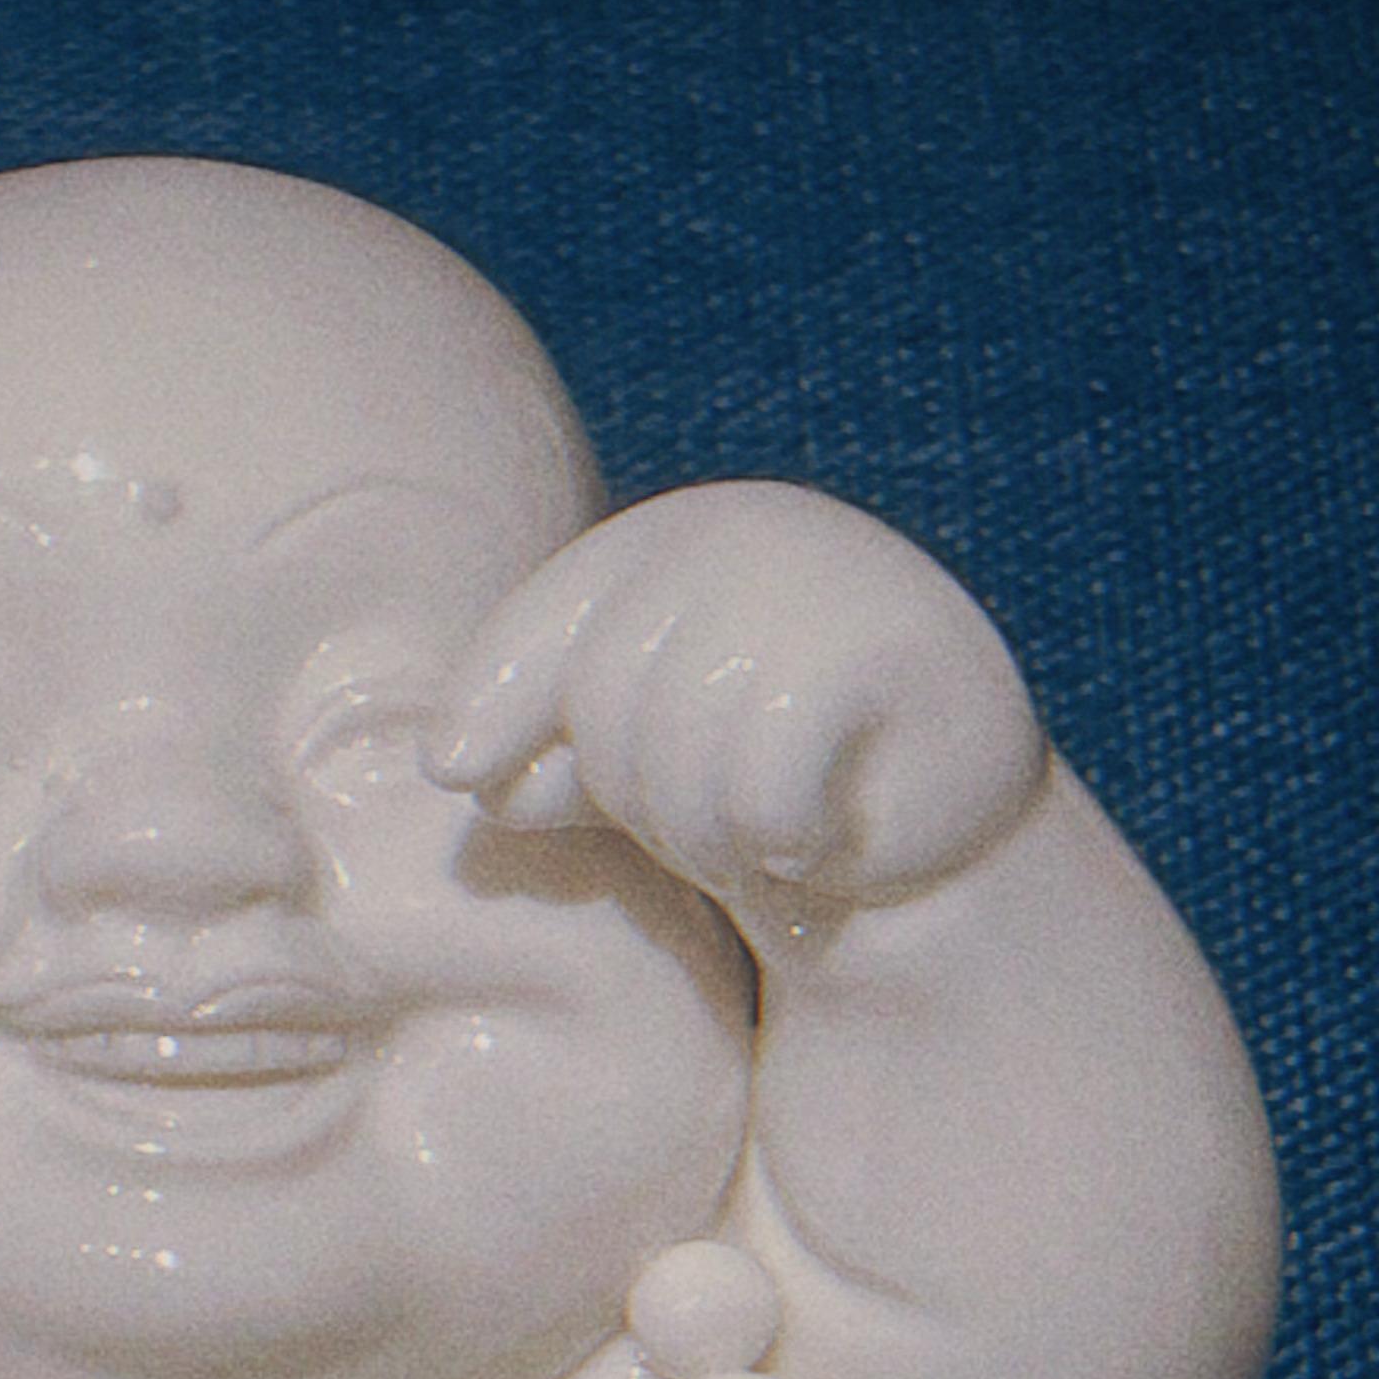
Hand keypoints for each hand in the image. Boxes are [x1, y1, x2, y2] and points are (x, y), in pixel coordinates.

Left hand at [431, 481, 1046, 915]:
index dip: (490, 702)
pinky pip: (763, 787)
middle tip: (697, 832)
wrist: (925, 818)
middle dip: (631, 800)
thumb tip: (454, 762)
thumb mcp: (628, 762)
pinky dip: (773, 842)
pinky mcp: (889, 649)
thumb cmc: (751, 782)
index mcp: (666, 545)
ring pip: (679, 752)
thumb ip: (541, 750)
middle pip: (603, 698)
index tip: (453, 771)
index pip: (543, 627)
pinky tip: (811, 844)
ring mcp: (819, 580)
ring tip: (751, 843)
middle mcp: (740, 535)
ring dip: (701, 839)